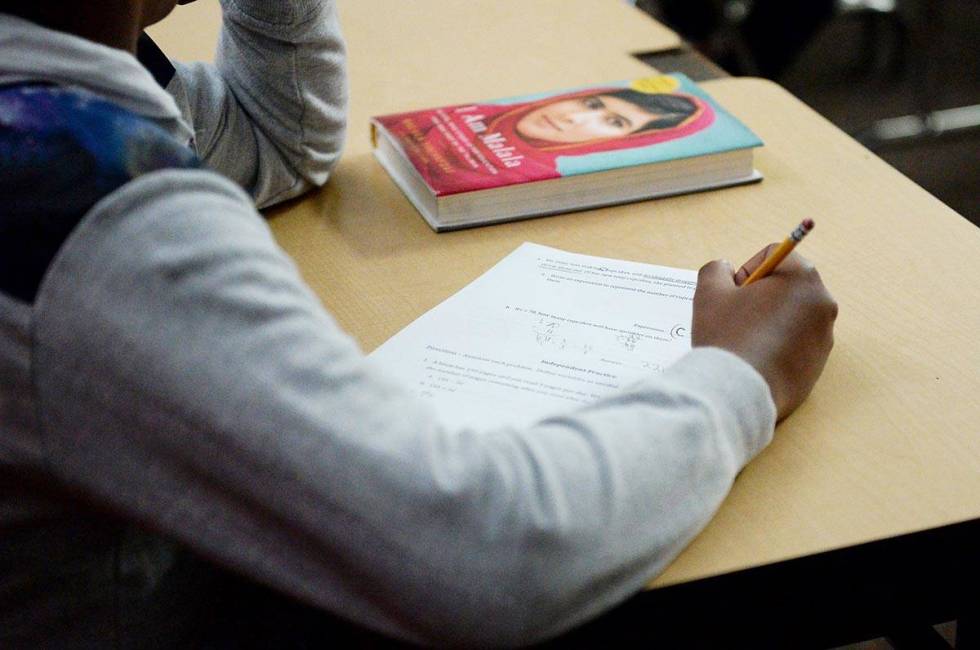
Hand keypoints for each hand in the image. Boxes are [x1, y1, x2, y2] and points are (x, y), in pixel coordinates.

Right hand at [692, 245, 837, 420]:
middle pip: (786, 285)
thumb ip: (716, 270)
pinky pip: (796, 343)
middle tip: (736, 317)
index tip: (733, 293)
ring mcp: (824, 336)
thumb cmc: (727, 337)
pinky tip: (755, 359)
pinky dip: (777, 345)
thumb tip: (725, 269)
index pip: (775, 255)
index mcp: (801, 278)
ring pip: (791, 315)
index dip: (748, 270)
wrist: (740, 393)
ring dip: (768, 320)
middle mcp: (822, 303)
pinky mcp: (819, 363)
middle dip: (760, 295)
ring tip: (744, 341)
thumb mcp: (709, 293)